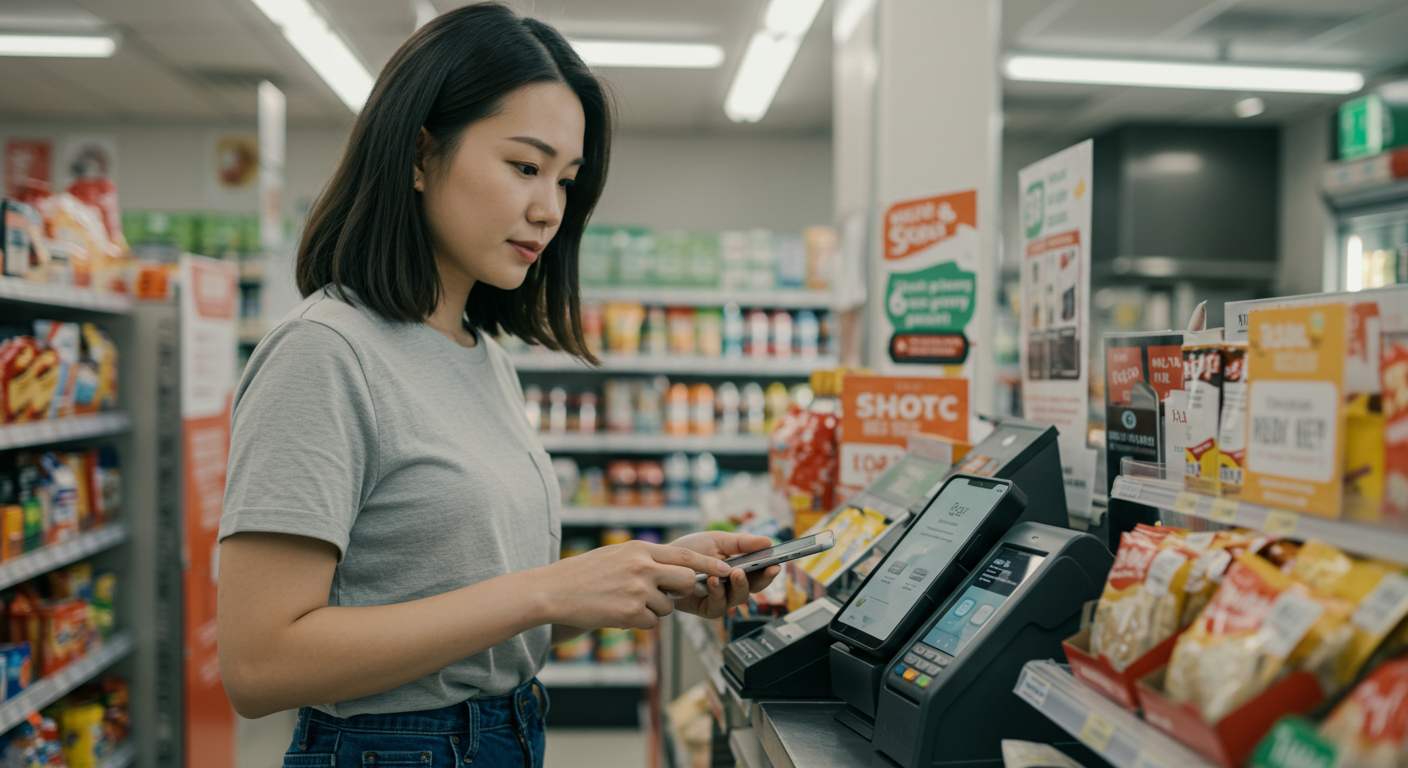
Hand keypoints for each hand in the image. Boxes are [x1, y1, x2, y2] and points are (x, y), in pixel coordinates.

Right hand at [540, 541, 731, 629]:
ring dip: (653, 610)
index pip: (684, 555)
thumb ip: (645, 559)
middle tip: (665, 593)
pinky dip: (639, 622)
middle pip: (686, 581)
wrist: (554, 590)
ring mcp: (637, 590)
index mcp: (640, 548)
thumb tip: (673, 569)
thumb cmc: (583, 573)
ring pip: (668, 606)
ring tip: (625, 602)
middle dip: (682, 591)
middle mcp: (642, 566)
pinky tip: (618, 613)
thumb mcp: (617, 555)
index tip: (726, 567)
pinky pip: (652, 622)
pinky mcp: (630, 613)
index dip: (708, 564)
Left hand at [668, 531, 781, 618]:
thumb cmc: (690, 551)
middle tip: (763, 569)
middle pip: (754, 589)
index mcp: (739, 568)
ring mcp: (719, 599)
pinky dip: (718, 594)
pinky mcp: (705, 609)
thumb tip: (768, 541)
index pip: (760, 574)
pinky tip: (714, 582)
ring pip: (738, 599)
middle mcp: (731, 586)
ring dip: (739, 586)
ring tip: (734, 573)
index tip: (776, 564)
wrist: (662, 561)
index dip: (770, 571)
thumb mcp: (717, 540)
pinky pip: (718, 607)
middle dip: (760, 580)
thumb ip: (742, 543)